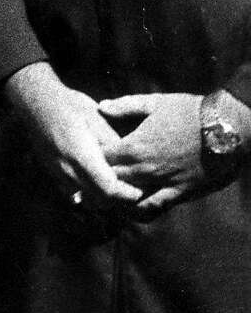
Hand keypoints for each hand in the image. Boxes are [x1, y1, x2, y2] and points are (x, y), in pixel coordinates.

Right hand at [4, 61, 141, 209]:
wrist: (35, 103)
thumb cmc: (69, 105)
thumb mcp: (96, 118)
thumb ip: (112, 143)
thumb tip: (130, 161)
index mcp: (81, 156)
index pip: (108, 188)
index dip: (127, 195)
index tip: (140, 191)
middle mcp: (68, 170)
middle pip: (99, 200)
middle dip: (119, 201)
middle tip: (136, 192)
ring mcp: (58, 173)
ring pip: (87, 199)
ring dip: (104, 198)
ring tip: (119, 187)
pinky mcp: (54, 173)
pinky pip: (74, 192)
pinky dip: (89, 193)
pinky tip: (99, 183)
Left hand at [100, 91, 243, 212]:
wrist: (226, 128)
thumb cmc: (190, 112)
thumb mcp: (155, 102)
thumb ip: (125, 106)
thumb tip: (101, 108)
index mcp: (134, 146)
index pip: (101, 158)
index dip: (92, 159)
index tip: (88, 157)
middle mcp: (144, 168)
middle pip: (111, 180)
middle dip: (99, 180)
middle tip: (92, 180)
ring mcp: (161, 182)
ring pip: (128, 196)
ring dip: (116, 197)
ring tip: (108, 196)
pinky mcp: (179, 192)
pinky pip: (155, 206)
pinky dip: (141, 209)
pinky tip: (133, 209)